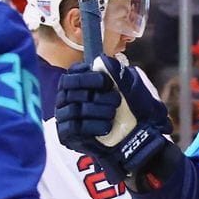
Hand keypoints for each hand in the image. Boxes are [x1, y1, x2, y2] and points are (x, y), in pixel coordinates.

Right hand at [56, 55, 171, 183]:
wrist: (134, 138)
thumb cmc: (129, 108)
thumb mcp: (129, 87)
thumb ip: (117, 72)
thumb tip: (105, 60)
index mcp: (77, 82)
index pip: (72, 74)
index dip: (87, 77)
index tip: (106, 82)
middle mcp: (65, 98)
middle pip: (72, 92)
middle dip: (97, 95)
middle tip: (116, 100)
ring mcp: (64, 116)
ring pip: (74, 109)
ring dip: (96, 110)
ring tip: (113, 114)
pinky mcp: (66, 135)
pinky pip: (74, 127)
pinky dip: (91, 126)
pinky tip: (106, 127)